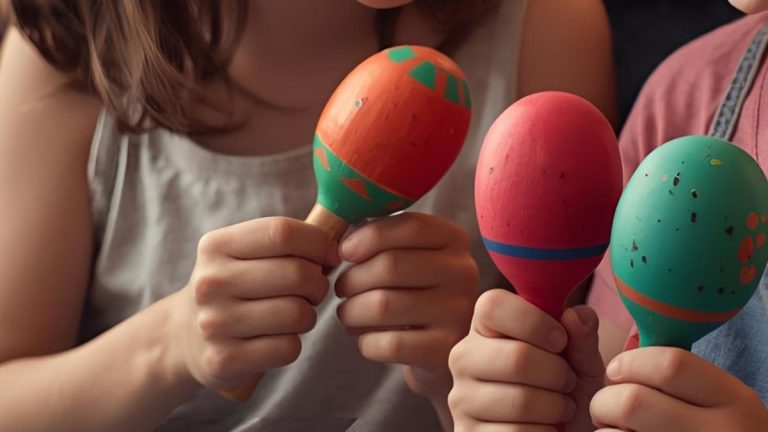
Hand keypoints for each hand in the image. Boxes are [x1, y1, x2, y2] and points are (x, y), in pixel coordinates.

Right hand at [172, 217, 338, 390]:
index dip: (317, 242)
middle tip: (312, 289)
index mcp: (216, 246)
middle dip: (318, 283)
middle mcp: (211, 282)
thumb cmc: (233, 288)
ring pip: (298, 314)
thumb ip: (285, 242)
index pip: (282, 232)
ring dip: (308, 315)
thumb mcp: (243, 253)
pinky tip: (277, 338)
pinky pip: (288, 348)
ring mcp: (214, 323)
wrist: (185, 336)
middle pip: (297, 274)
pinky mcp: (223, 360)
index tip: (327, 255)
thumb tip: (334, 247)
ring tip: (293, 314)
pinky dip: (293, 343)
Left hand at [335, 212, 477, 399]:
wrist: (439, 346)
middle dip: (351, 278)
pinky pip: (389, 344)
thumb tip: (342, 245)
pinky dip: (366, 341)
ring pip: (383, 305)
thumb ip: (380, 239)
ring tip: (348, 313)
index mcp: (453, 239)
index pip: (409, 226)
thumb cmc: (411, 291)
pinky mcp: (445, 349)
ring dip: (351, 311)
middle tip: (342, 289)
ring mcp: (457, 312)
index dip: (368, 237)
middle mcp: (463, 272)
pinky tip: (366, 338)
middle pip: (390, 266)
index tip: (345, 252)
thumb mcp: (407, 255)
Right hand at [448, 289, 604, 431]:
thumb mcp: (581, 361)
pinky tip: (546, 428)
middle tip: (567, 381)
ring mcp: (461, 397)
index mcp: (484, 327)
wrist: (561, 431)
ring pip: (520, 401)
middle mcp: (464, 357)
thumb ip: (582, 336)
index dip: (535, 321)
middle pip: (516, 358)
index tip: (560, 340)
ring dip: (555, 407)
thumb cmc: (566, 390)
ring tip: (560, 407)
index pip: (493, 305)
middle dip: (557, 373)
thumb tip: (576, 314)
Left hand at [591, 347, 767, 431]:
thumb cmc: (704, 430)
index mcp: (736, 401)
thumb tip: (593, 326)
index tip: (616, 371)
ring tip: (615, 430)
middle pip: (634, 401)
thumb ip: (664, 370)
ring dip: (603, 429)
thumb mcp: (706, 399)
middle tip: (607, 407)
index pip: (670, 364)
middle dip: (605, 399)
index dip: (630, 363)